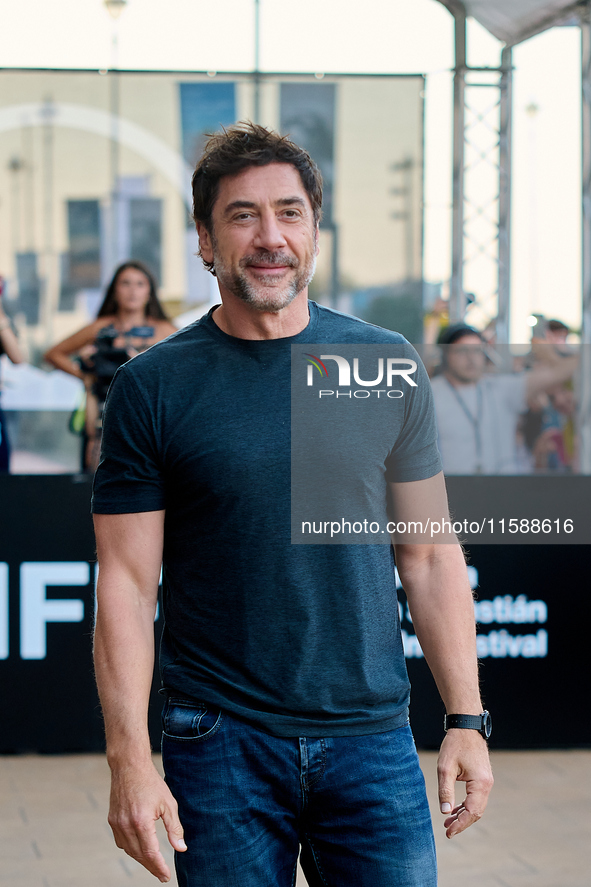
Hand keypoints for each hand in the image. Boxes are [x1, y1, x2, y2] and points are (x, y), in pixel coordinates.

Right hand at [108, 760, 186, 881]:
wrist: (129, 767)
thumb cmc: (151, 783)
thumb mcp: (169, 803)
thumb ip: (175, 828)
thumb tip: (181, 848)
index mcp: (141, 822)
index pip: (150, 853)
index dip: (159, 867)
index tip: (166, 876)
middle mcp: (126, 825)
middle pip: (139, 855)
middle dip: (151, 867)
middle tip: (161, 874)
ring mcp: (117, 823)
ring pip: (129, 850)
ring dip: (141, 859)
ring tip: (153, 863)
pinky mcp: (112, 820)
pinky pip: (121, 842)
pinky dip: (131, 848)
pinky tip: (139, 848)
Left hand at [437, 729, 492, 838]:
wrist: (466, 726)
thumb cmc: (455, 744)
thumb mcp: (445, 768)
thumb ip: (445, 791)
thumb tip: (445, 812)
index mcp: (480, 783)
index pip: (472, 811)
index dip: (460, 824)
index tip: (448, 833)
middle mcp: (487, 784)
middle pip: (476, 812)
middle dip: (462, 822)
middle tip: (447, 830)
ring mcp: (486, 781)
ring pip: (477, 805)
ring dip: (463, 814)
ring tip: (448, 822)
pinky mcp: (482, 778)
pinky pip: (476, 797)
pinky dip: (466, 805)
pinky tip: (455, 809)